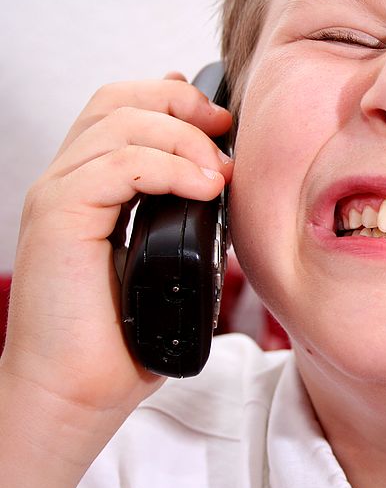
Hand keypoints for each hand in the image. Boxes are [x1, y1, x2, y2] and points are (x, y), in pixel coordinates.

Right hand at [1, 71, 233, 414]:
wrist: (79, 388)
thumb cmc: (124, 334)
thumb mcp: (169, 258)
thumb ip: (183, 214)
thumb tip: (217, 181)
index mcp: (93, 187)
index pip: (123, 109)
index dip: (173, 99)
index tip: (221, 122)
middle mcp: (70, 181)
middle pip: (118, 101)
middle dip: (180, 104)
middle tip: (224, 131)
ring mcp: (59, 196)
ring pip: (118, 123)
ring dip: (183, 139)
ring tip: (219, 174)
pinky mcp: (58, 217)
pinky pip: (115, 166)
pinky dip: (167, 168)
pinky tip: (202, 189)